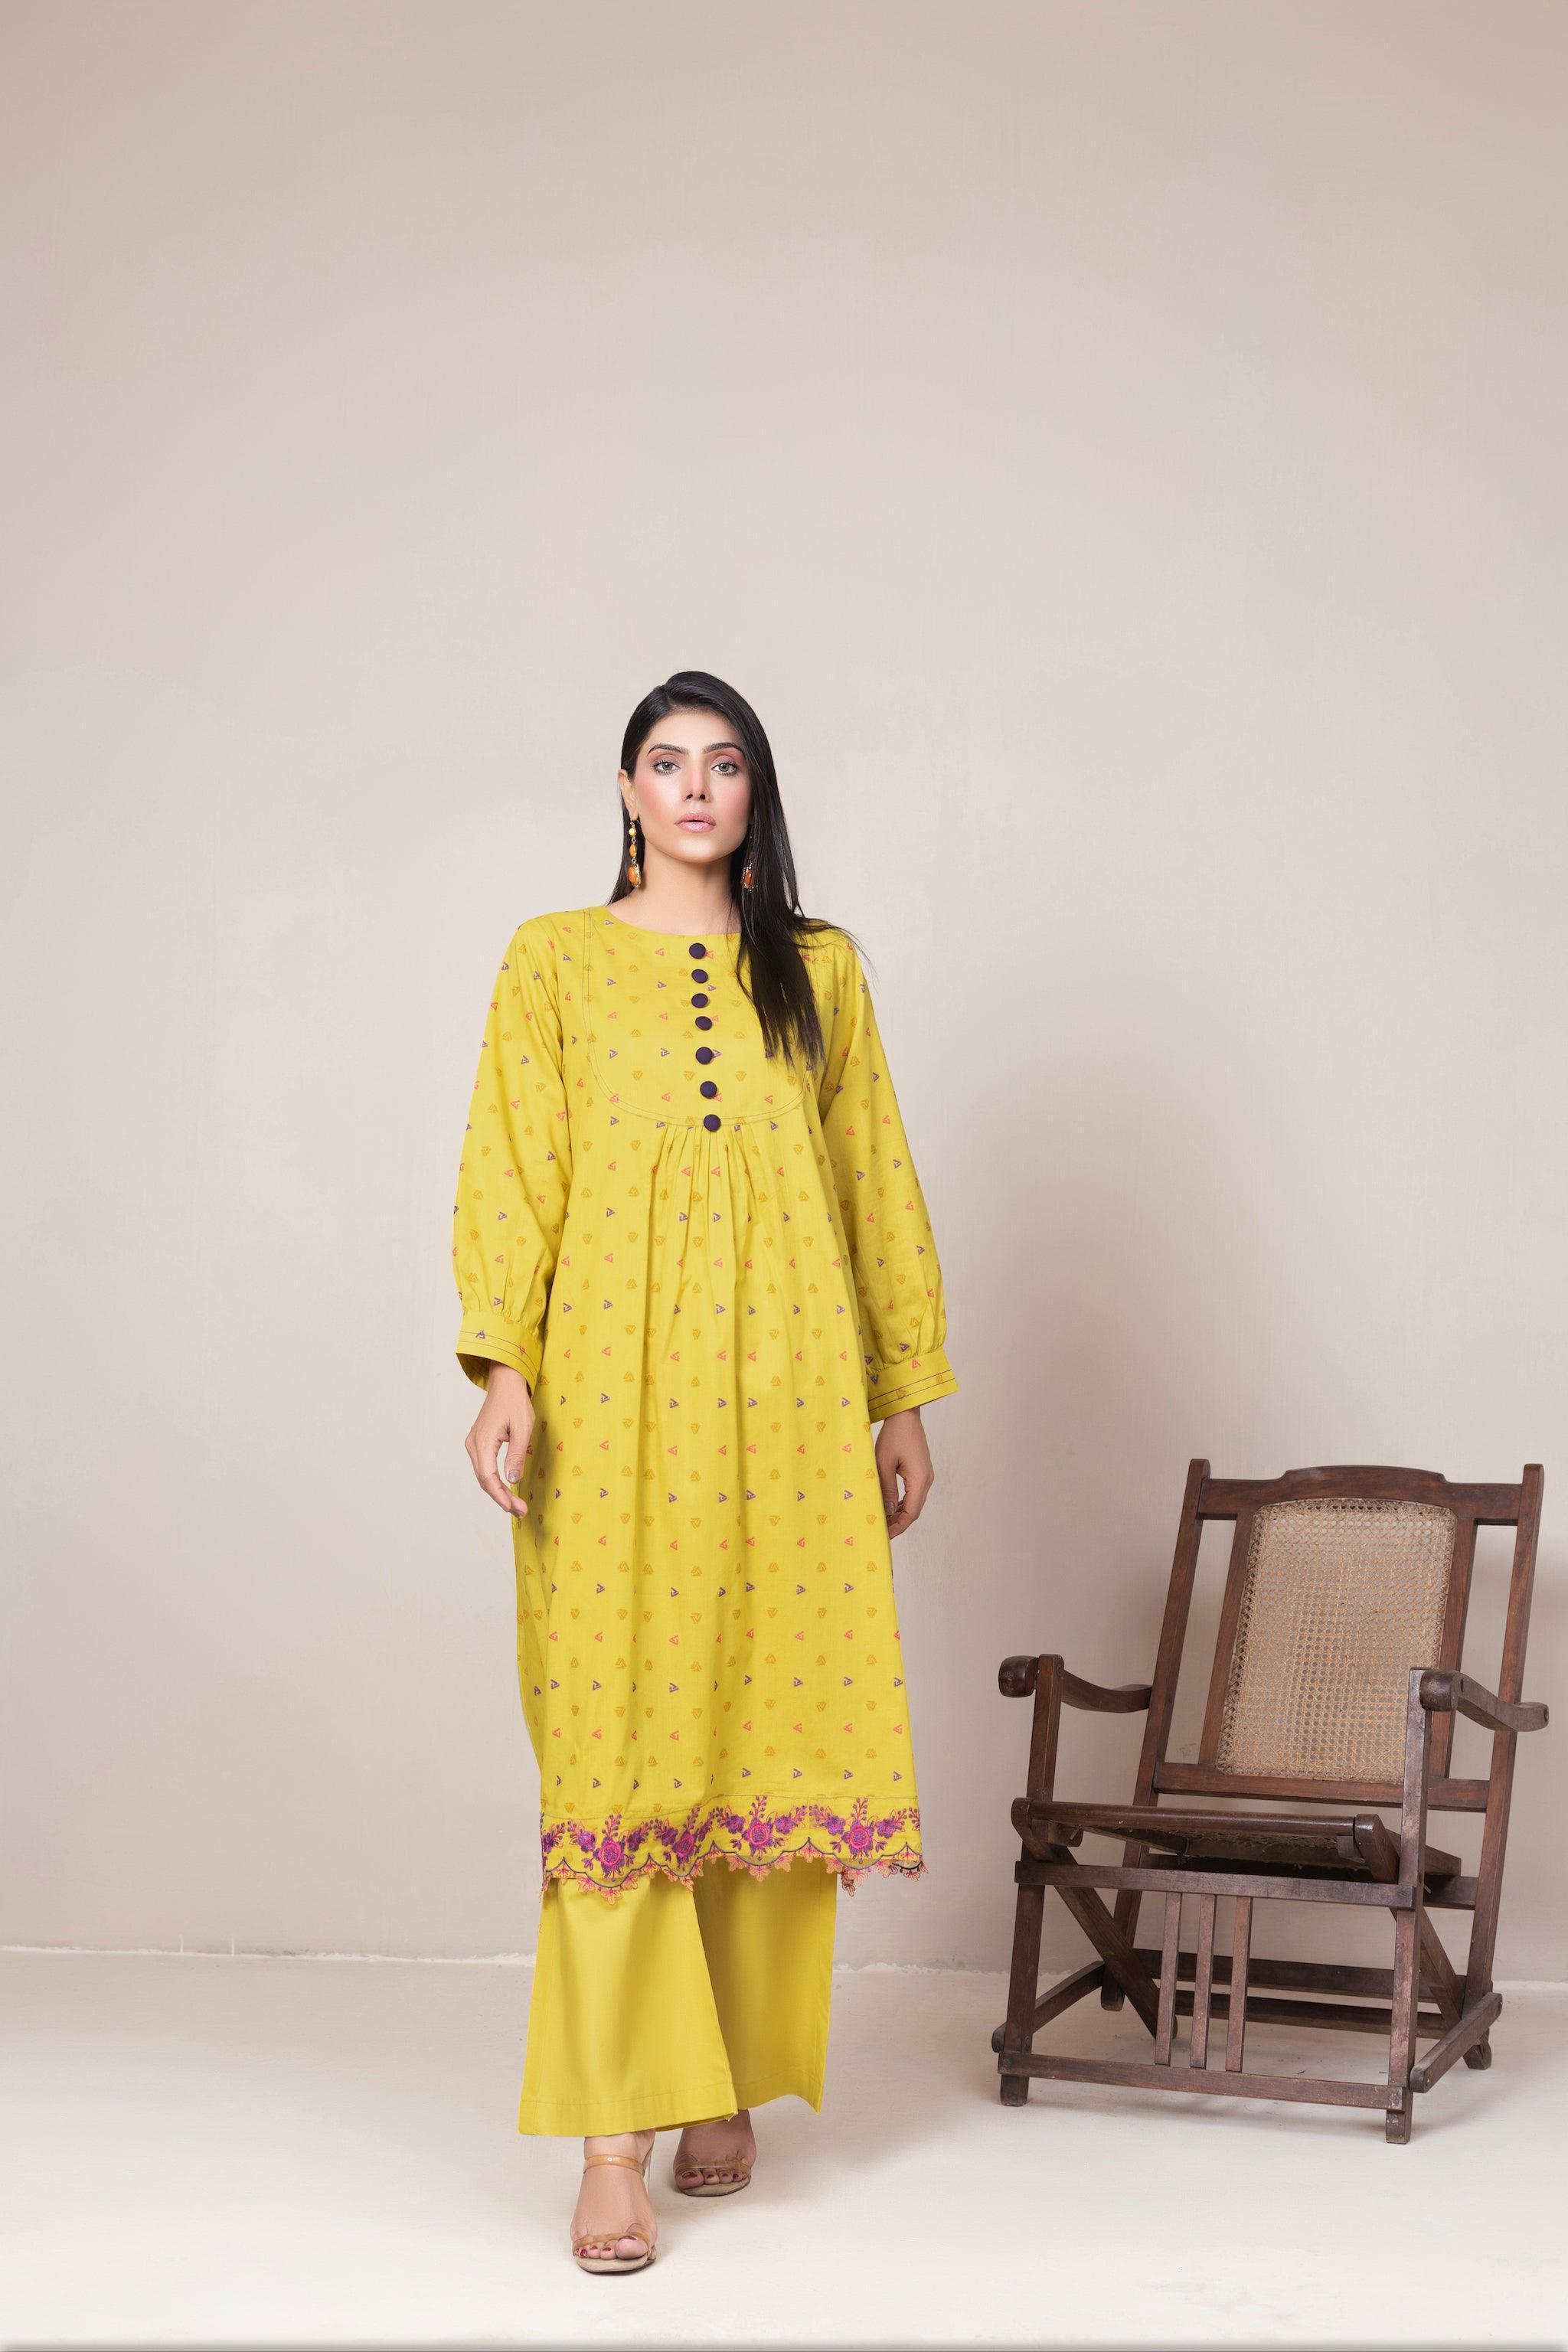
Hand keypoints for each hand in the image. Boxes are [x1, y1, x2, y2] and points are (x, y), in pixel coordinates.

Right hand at [466, 1363, 534, 1515]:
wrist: (505, 1383)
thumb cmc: (515, 1402)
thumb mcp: (522, 1428)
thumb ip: (516, 1455)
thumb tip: (512, 1480)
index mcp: (483, 1441)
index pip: (488, 1477)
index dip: (499, 1495)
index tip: (512, 1508)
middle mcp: (474, 1445)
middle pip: (484, 1479)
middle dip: (501, 1497)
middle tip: (520, 1511)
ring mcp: (474, 1444)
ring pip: (484, 1475)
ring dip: (498, 1491)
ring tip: (516, 1505)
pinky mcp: (479, 1443)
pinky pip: (484, 1468)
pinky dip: (495, 1481)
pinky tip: (506, 1489)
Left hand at [875, 1407, 933, 1536]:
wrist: (906, 1414)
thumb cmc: (894, 1435)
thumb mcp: (884, 1463)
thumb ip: (886, 1489)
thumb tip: (887, 1512)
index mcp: (919, 1480)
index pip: (911, 1513)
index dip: (898, 1526)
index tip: (885, 1535)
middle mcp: (927, 1480)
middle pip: (915, 1510)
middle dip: (899, 1523)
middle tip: (882, 1531)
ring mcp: (926, 1475)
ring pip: (915, 1503)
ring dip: (901, 1513)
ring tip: (884, 1521)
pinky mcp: (922, 1471)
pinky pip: (914, 1493)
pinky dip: (903, 1503)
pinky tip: (891, 1507)